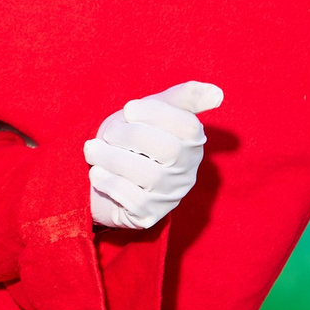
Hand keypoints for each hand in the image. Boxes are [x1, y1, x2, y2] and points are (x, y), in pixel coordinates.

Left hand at [85, 81, 222, 230]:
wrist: (104, 175)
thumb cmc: (133, 139)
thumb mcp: (154, 113)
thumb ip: (183, 98)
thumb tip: (217, 94)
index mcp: (192, 143)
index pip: (188, 127)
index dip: (157, 113)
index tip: (129, 109)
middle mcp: (186, 171)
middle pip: (169, 150)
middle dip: (131, 136)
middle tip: (108, 133)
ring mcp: (169, 195)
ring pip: (149, 175)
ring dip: (113, 158)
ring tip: (92, 150)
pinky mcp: (149, 215)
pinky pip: (133, 199)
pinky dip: (109, 183)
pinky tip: (97, 174)